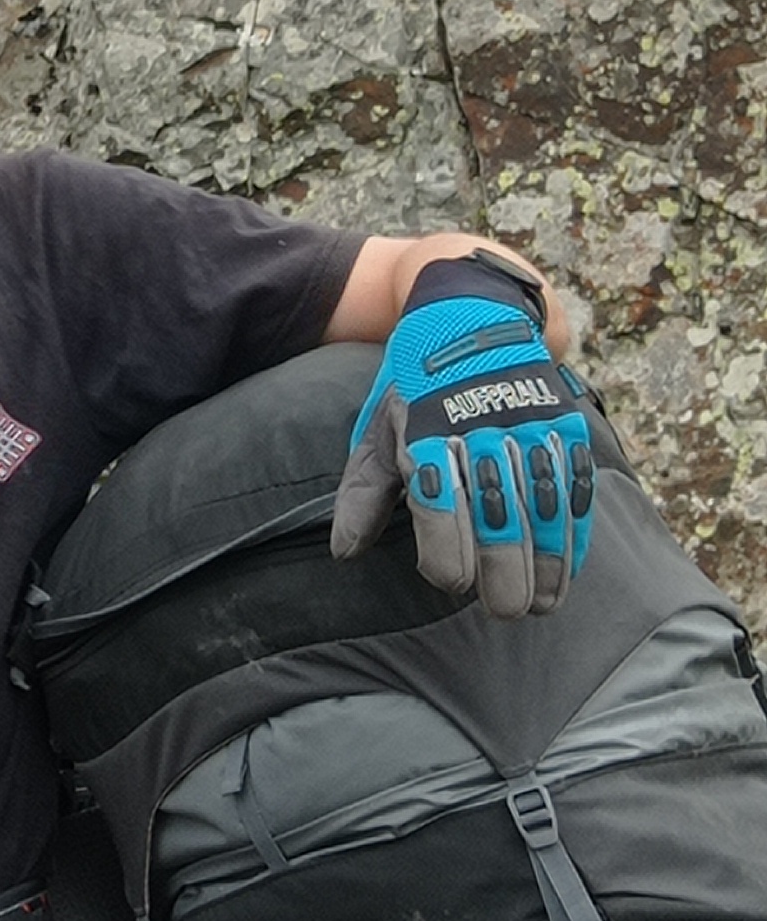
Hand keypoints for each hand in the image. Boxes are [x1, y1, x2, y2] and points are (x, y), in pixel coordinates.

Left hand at [332, 256, 591, 616]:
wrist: (470, 313)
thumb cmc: (415, 388)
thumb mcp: (378, 430)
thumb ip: (362, 494)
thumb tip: (343, 555)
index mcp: (425, 436)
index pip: (441, 516)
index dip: (447, 562)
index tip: (449, 578)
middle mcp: (480, 433)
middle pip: (500, 523)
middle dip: (503, 577)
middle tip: (501, 607)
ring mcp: (529, 427)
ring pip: (545, 513)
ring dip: (546, 567)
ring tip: (537, 605)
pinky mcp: (565, 425)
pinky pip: (577, 490)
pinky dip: (574, 536)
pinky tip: (566, 572)